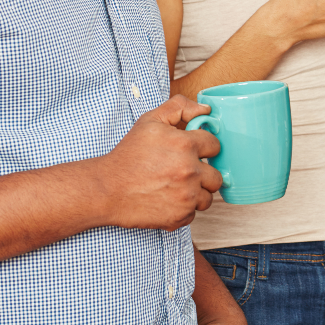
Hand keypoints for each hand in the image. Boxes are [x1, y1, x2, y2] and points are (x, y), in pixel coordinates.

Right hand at [94, 96, 224, 230]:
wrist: (107, 189)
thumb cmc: (128, 156)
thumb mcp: (150, 121)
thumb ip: (179, 108)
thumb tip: (206, 110)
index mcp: (185, 145)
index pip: (215, 146)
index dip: (203, 148)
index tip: (192, 152)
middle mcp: (190, 171)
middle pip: (216, 175)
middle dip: (203, 173)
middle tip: (183, 172)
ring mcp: (187, 196)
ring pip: (208, 196)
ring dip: (196, 193)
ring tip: (175, 187)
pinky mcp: (180, 216)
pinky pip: (194, 213)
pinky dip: (183, 208)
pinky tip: (167, 200)